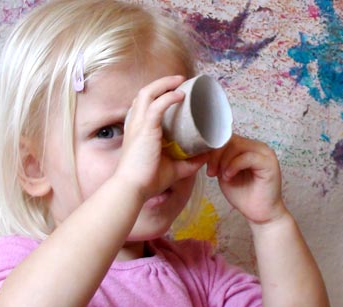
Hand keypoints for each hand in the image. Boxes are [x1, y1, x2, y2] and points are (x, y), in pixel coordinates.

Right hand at [115, 75, 207, 199]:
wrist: (134, 188)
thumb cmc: (148, 180)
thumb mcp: (175, 169)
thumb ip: (190, 162)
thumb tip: (208, 154)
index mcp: (139, 130)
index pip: (145, 105)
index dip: (158, 95)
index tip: (175, 92)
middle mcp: (136, 123)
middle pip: (145, 93)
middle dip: (162, 83)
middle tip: (180, 82)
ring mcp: (138, 124)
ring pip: (147, 93)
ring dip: (164, 84)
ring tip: (180, 82)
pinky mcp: (145, 129)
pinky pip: (156, 105)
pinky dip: (168, 97)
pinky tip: (180, 95)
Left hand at [206, 135, 287, 224]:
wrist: (259, 213)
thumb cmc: (243, 195)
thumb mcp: (224, 173)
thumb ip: (219, 160)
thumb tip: (205, 150)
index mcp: (247, 147)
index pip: (226, 137)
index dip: (213, 149)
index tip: (207, 166)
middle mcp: (257, 146)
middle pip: (231, 139)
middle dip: (216, 155)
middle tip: (212, 172)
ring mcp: (264, 153)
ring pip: (237, 146)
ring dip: (224, 161)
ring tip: (222, 176)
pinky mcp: (269, 163)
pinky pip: (247, 157)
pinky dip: (234, 165)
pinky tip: (228, 176)